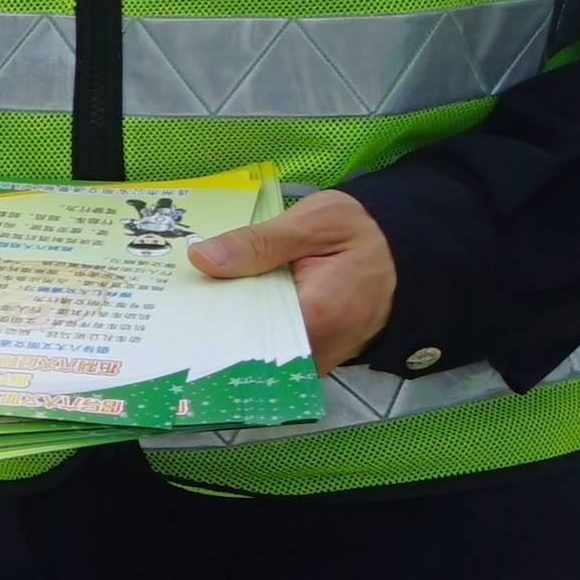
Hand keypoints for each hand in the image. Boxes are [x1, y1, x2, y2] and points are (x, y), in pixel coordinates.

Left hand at [187, 186, 396, 367]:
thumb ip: (258, 243)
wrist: (406, 249)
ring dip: (226, 332)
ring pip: (256, 356)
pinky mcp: (314, 354)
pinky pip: (270, 351)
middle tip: (172, 308)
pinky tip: (224, 309)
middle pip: (246, 352)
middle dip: (210, 330)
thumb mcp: (315, 222)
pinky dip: (247, 331)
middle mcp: (319, 349)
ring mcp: (318, 357)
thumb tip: (201, 258)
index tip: (173, 310)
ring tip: (191, 307)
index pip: (245, 337)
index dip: (206, 325)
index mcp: (319, 316)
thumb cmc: (366, 231)